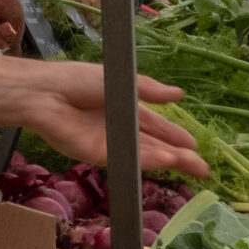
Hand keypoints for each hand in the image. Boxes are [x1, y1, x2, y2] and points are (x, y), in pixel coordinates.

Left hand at [13, 61, 208, 176]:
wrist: (45, 94)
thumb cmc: (77, 80)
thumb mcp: (119, 80)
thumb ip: (149, 90)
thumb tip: (179, 94)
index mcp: (126, 110)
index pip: (157, 127)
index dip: (176, 136)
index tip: (194, 145)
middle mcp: (121, 130)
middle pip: (157, 146)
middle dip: (181, 156)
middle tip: (203, 168)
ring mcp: (112, 144)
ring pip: (148, 156)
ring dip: (172, 161)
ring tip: (196, 167)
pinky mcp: (101, 155)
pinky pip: (130, 158)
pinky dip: (151, 160)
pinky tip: (170, 161)